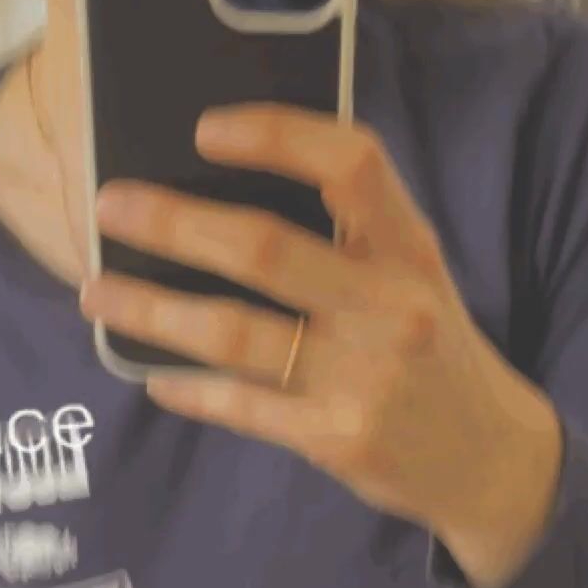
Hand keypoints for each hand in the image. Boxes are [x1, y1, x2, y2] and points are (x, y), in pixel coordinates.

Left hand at [81, 106, 562, 568]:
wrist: (489, 458)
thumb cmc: (430, 348)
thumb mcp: (413, 275)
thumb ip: (347, 234)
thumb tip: (223, 190)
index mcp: (409, 249)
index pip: (351, 165)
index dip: (278, 136)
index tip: (207, 128)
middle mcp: (391, 307)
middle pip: (265, 249)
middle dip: (173, 223)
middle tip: (109, 206)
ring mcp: (363, 377)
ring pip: (233, 333)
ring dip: (152, 309)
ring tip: (98, 291)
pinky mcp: (336, 439)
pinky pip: (239, 406)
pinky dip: (189, 386)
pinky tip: (154, 371)